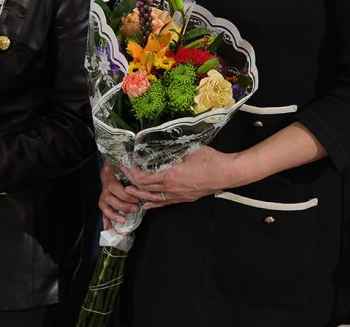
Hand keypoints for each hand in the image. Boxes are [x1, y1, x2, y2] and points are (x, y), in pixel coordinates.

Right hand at [98, 161, 140, 228]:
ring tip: (123, 219)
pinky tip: (108, 227)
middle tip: (135, 208)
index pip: (114, 185)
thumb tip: (142, 176)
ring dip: (114, 213)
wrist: (113, 162)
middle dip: (123, 203)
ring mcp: (103, 191)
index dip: (125, 194)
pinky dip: (105, 219)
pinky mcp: (104, 199)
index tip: (136, 197)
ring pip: (105, 204)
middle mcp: (105, 182)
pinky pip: (103, 210)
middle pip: (110, 195)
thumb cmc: (122, 164)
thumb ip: (132, 168)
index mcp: (110, 173)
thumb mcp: (126, 163)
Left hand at [120, 146, 240, 210]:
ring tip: (129, 191)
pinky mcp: (185, 198)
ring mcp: (178, 195)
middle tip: (122, 177)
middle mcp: (171, 188)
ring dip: (140, 194)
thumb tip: (159, 143)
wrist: (227, 173)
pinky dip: (154, 203)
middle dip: (131, 182)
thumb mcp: (187, 149)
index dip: (131, 173)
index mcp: (169, 175)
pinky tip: (147, 205)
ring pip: (153, 197)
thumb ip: (171, 149)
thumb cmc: (210, 159)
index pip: (143, 177)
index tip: (124, 166)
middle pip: (145, 188)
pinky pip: (165, 203)